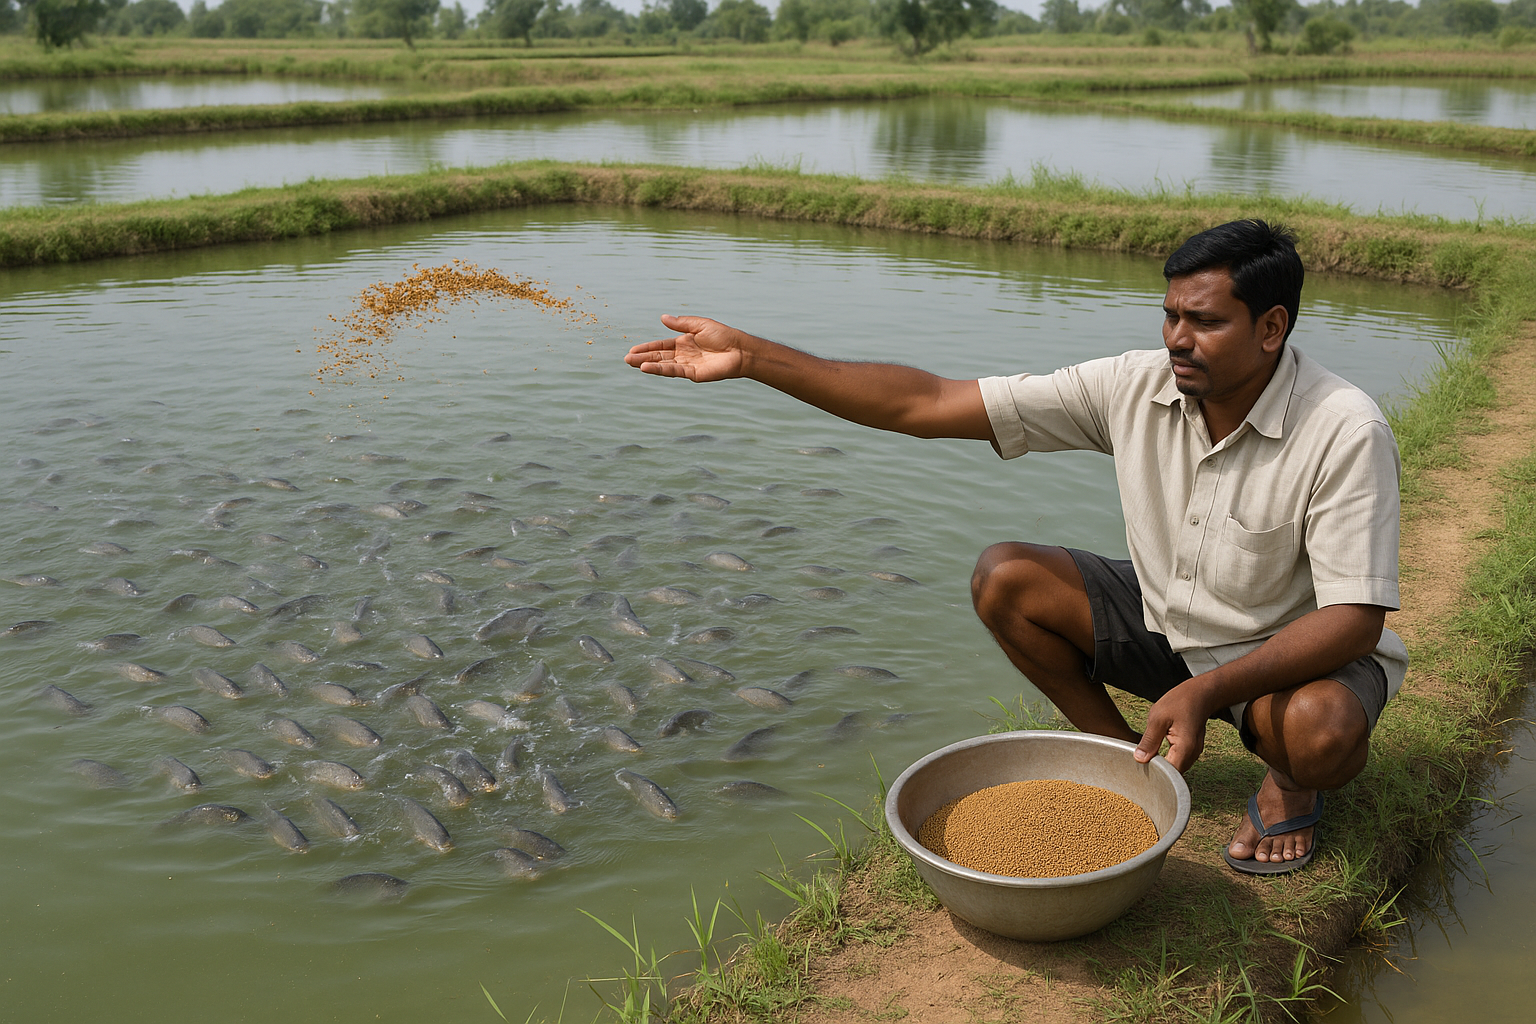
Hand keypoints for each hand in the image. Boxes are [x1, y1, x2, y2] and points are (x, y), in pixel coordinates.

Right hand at [624, 315, 749, 382]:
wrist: (740, 350)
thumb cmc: (724, 336)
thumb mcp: (700, 325)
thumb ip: (681, 324)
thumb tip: (662, 318)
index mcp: (684, 342)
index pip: (661, 345)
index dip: (647, 347)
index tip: (633, 350)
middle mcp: (684, 355)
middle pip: (659, 356)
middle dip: (643, 357)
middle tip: (627, 359)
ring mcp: (687, 365)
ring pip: (664, 364)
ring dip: (648, 364)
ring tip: (632, 363)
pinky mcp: (693, 374)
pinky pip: (674, 371)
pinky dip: (660, 369)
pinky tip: (647, 367)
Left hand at [1133, 680, 1210, 772]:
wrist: (1200, 693)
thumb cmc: (1180, 701)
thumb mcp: (1158, 717)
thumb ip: (1149, 741)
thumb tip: (1140, 759)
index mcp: (1185, 748)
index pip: (1168, 774)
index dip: (1153, 772)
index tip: (1140, 765)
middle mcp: (1192, 755)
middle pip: (1172, 774)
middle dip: (1157, 770)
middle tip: (1141, 761)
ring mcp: (1194, 753)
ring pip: (1175, 768)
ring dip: (1162, 764)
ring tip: (1148, 756)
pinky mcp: (1191, 750)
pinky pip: (1178, 760)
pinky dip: (1167, 758)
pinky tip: (1157, 751)